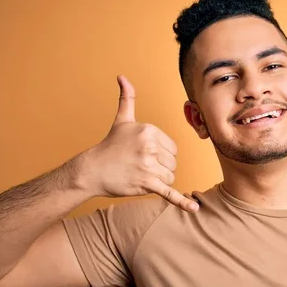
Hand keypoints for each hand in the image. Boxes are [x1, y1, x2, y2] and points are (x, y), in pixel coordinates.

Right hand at [84, 75, 197, 211]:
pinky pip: (169, 192)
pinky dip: (182, 202)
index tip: (142, 154)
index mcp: (149, 130)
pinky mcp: (146, 183)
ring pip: (170, 177)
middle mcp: (150, 146)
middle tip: (138, 165)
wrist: (92, 170)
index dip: (161, 154)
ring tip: (139, 174)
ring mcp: (148, 165)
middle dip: (159, 168)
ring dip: (158, 180)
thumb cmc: (110, 146)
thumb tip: (122, 77)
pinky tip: (194, 209)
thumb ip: (127, 99)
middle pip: (172, 163)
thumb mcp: (122, 120)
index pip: (173, 149)